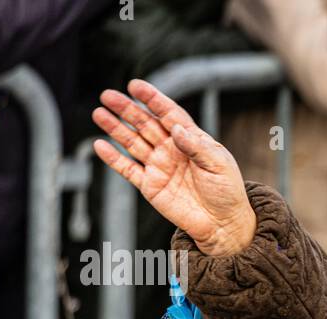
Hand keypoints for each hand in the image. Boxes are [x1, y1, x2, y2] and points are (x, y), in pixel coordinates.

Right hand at [92, 79, 255, 256]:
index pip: (169, 114)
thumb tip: (176, 129)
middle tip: (108, 95)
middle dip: (127, 109)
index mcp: (191, 139)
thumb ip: (197, 146)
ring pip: (133, 142)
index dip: (153, 99)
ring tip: (99, 113)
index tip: (135, 86)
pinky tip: (99, 145)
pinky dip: (113, 158)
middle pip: (145, 124)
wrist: (223, 224)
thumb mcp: (219, 165)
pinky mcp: (150, 185)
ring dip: (116, 128)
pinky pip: (128, 169)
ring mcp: (159, 166)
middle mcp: (172, 149)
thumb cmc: (227, 191)